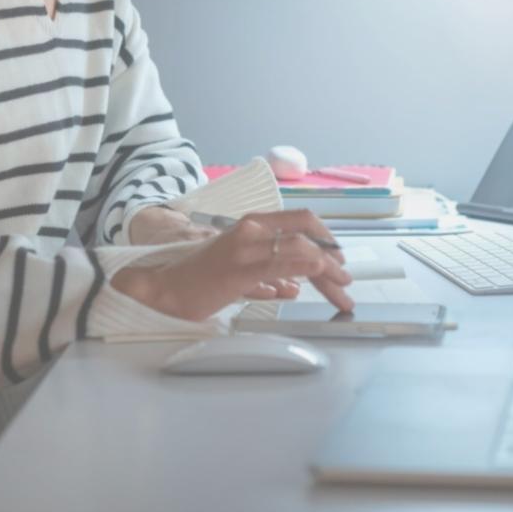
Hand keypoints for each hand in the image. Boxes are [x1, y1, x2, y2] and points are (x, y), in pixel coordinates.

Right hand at [111, 210, 354, 319]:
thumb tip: (292, 287)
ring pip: (301, 251)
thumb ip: (268, 276)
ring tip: (341, 291)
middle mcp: (251, 230)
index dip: (327, 237)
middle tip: (347, 280)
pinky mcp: (239, 270)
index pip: (301, 220)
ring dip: (328, 273)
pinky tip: (317, 278)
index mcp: (252, 224)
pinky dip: (305, 270)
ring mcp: (245, 248)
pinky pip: (281, 265)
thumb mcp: (241, 272)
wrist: (165, 290)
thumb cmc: (199, 281)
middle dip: (333, 259)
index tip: (339, 257)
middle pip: (307, 236)